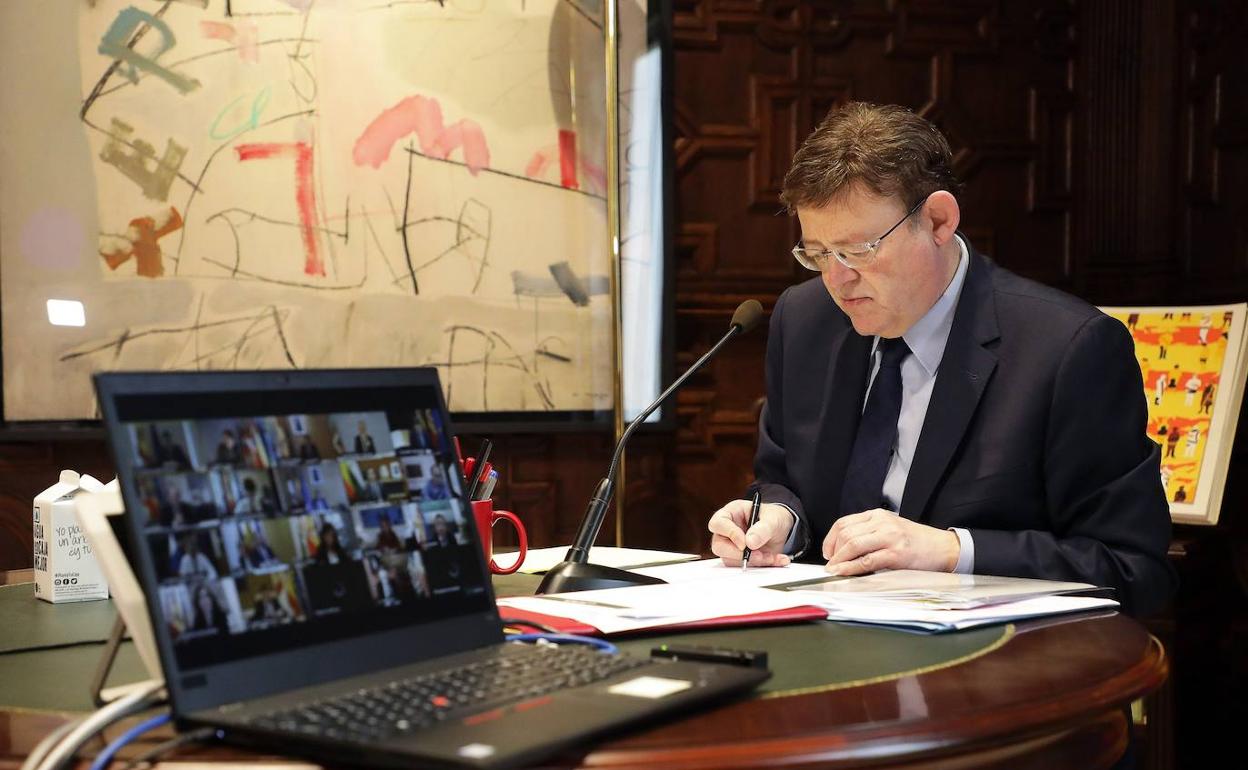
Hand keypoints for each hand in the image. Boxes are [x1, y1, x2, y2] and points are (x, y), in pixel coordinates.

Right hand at [708, 500, 793, 566]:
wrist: (782, 531)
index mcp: (731, 513)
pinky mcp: (740, 559)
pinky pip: (744, 567)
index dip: (729, 534)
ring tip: (771, 556)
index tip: (744, 543)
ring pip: (731, 560)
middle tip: (758, 554)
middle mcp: (727, 531)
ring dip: (753, 561)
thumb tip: (750, 543)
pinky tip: (775, 559)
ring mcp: (732, 547)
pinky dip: (761, 566)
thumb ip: (763, 528)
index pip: (718, 523)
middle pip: (719, 546)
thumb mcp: (773, 518)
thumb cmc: (773, 517)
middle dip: (739, 554)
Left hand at [823, 509, 959, 575]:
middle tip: (830, 564)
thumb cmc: (916, 541)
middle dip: (832, 551)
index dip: (830, 539)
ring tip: (834, 570)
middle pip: (846, 534)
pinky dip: (851, 568)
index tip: (828, 552)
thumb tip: (843, 549)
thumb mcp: (890, 528)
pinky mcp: (896, 554)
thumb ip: (869, 533)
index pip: (844, 523)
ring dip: (839, 560)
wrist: (943, 547)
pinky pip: (867, 560)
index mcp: (878, 515)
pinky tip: (844, 572)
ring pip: (853, 545)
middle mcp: (882, 523)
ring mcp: (890, 537)